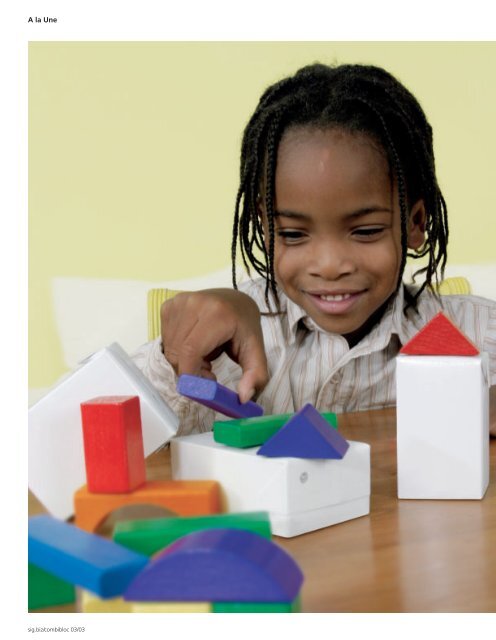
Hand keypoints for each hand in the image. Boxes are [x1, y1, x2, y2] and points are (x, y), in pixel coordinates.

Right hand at [161, 288, 268, 402]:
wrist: (235, 301)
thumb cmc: (244, 326)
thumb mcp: (256, 352)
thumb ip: (255, 376)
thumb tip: (243, 398)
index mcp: (217, 313)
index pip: (191, 350)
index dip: (192, 375)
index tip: (204, 387)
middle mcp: (194, 303)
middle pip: (178, 353)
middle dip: (191, 371)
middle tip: (209, 372)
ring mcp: (179, 302)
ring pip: (170, 349)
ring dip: (184, 362)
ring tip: (204, 356)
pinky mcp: (168, 306)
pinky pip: (165, 340)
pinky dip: (177, 351)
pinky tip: (194, 345)